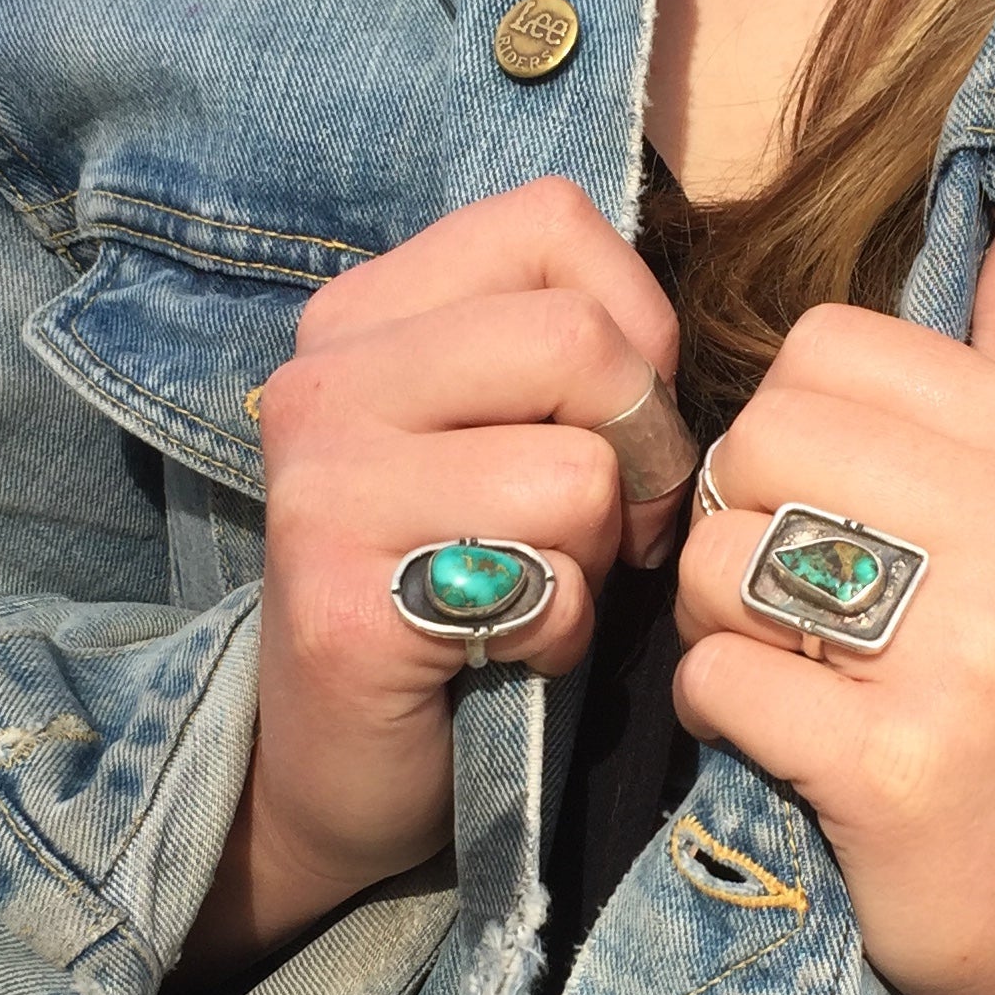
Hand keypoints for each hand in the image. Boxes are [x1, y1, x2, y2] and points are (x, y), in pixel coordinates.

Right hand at [184, 180, 686, 971]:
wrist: (342, 770)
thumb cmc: (465, 589)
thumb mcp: (509, 434)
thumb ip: (565, 351)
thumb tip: (672, 330)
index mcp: (363, 316)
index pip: (554, 224)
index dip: (638, 326)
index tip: (616, 424)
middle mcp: (322, 381)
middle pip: (578, 340)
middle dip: (643, 448)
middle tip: (610, 528)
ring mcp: (321, 487)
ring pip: (578, 466)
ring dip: (599, 553)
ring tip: (542, 590)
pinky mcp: (345, 600)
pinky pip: (545, 582)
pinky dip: (564, 630)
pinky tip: (503, 651)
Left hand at [672, 184, 994, 994]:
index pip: (820, 353)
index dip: (790, 434)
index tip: (841, 515)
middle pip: (756, 446)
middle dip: (739, 527)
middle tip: (799, 604)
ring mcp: (974, 654)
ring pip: (719, 558)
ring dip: (718, 623)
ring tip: (798, 671)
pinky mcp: (898, 765)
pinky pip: (716, 679)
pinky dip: (719, 712)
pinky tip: (786, 742)